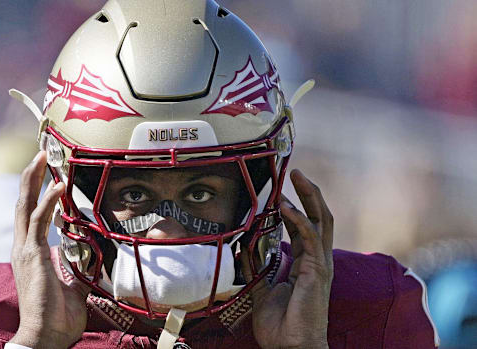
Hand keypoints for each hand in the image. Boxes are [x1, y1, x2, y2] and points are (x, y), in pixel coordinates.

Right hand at [10, 151, 88, 348]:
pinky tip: (57, 184)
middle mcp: (24, 246)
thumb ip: (79, 266)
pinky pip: (37, 220)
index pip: (31, 213)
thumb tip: (93, 255)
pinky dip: (48, 200)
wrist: (46, 336)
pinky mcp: (31, 254)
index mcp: (32, 251)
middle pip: (23, 202)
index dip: (37, 190)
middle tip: (41, 152)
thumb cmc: (57, 315)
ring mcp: (25, 249)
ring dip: (34, 179)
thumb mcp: (74, 284)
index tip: (47, 170)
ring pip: (25, 205)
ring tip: (43, 156)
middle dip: (31, 176)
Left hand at [250, 169, 333, 348]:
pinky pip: (310, 237)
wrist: (290, 347)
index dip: (296, 206)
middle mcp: (317, 259)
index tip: (282, 189)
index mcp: (307, 263)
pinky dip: (299, 219)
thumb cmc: (281, 324)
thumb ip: (257, 267)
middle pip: (319, 217)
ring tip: (296, 178)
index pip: (305, 226)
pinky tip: (286, 207)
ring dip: (309, 196)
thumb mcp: (262, 289)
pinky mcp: (317, 270)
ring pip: (321, 220)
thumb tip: (243, 248)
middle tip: (296, 173)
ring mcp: (320, 264)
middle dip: (309, 193)